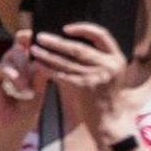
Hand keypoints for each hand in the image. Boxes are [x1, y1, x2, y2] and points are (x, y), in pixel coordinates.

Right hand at [0, 35, 44, 138]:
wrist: (10, 127)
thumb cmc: (26, 110)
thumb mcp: (38, 90)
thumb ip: (38, 73)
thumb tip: (40, 57)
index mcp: (23, 67)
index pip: (25, 46)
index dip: (25, 38)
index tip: (29, 34)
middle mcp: (10, 65)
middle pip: (20, 48)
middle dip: (27, 57)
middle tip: (34, 78)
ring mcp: (0, 69)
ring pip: (13, 55)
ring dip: (23, 71)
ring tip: (27, 91)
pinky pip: (4, 67)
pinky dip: (13, 77)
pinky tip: (20, 89)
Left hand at [29, 22, 139, 137]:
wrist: (108, 121)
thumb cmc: (105, 97)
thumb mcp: (110, 74)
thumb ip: (97, 59)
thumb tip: (71, 42)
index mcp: (117, 59)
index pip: (102, 35)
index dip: (83, 28)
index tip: (66, 28)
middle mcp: (108, 66)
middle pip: (78, 48)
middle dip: (56, 42)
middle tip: (40, 37)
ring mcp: (96, 76)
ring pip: (66, 61)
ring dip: (47, 55)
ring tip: (34, 50)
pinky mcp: (83, 87)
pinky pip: (61, 74)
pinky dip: (48, 69)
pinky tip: (37, 65)